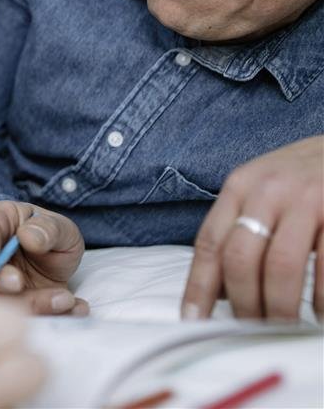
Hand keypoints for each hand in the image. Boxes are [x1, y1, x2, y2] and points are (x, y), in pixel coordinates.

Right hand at [0, 200, 87, 315]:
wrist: (61, 266)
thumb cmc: (54, 237)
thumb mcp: (62, 228)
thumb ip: (48, 228)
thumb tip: (27, 236)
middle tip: (18, 283)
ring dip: (27, 302)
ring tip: (64, 299)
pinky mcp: (4, 307)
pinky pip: (14, 319)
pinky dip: (45, 317)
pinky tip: (72, 309)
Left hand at [182, 136, 323, 320]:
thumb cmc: (305, 175)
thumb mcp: (263, 188)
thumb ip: (239, 226)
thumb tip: (216, 288)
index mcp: (240, 186)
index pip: (209, 243)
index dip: (198, 287)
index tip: (193, 320)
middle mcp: (268, 190)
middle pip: (240, 259)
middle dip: (243, 303)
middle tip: (251, 328)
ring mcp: (307, 200)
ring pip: (280, 267)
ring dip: (279, 306)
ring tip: (283, 326)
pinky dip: (321, 298)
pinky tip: (319, 313)